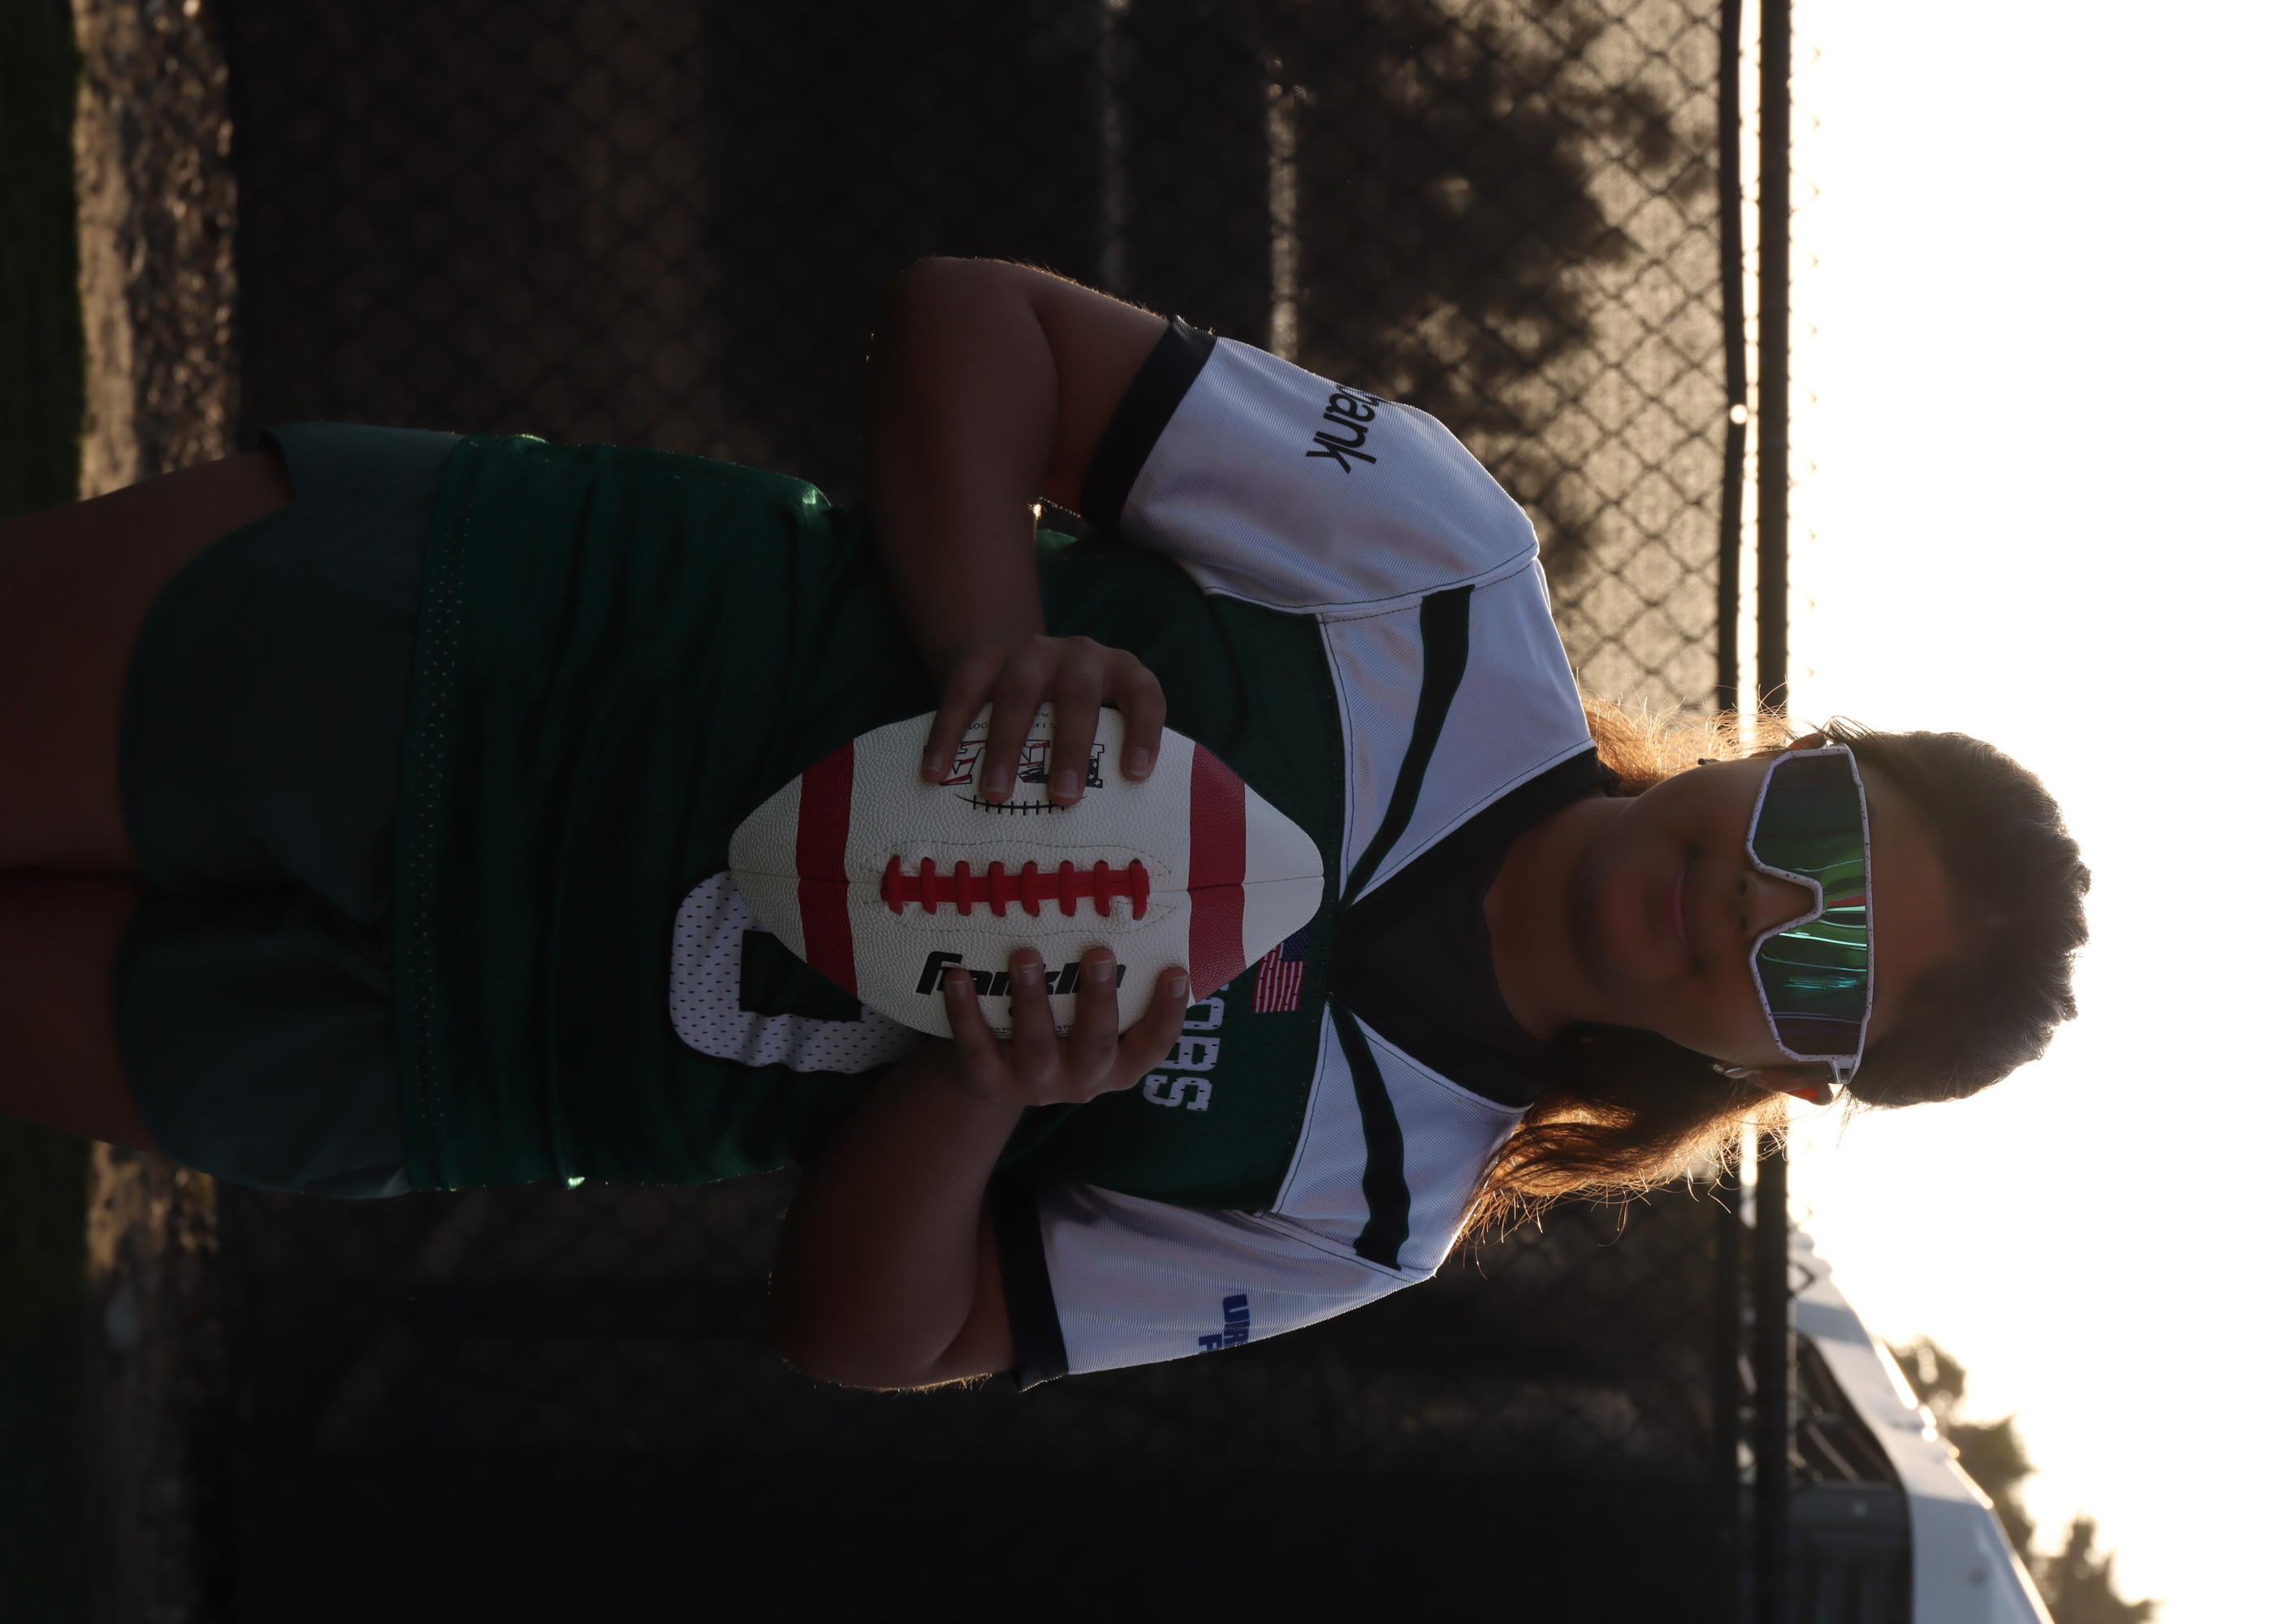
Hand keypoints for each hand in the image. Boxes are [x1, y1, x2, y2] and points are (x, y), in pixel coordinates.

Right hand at [920, 634, 1164, 806]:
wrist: (1018, 657)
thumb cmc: (1072, 713)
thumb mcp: (1101, 719)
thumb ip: (1107, 756)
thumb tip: (1111, 831)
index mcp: (1120, 672)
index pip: (1144, 696)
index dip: (1144, 732)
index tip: (1134, 775)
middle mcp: (1079, 655)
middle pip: (1077, 696)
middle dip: (1070, 748)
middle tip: (1062, 798)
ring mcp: (1029, 651)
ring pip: (1018, 694)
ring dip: (1006, 746)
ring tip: (996, 794)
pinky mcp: (984, 657)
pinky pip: (963, 693)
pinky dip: (947, 734)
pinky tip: (935, 770)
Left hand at [939, 946, 1187, 1106]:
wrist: (994, 1075)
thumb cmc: (1060, 1029)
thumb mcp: (1090, 1020)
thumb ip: (1114, 986)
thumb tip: (1136, 915)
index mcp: (1118, 1064)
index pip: (1153, 1046)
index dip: (1169, 1014)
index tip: (1176, 971)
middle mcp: (1082, 1080)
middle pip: (1096, 1046)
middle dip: (1098, 1000)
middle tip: (1099, 954)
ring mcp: (1034, 1085)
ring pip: (1037, 1046)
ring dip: (1033, 998)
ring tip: (1026, 955)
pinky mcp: (988, 1082)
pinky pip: (976, 1049)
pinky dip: (965, 1012)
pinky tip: (958, 977)